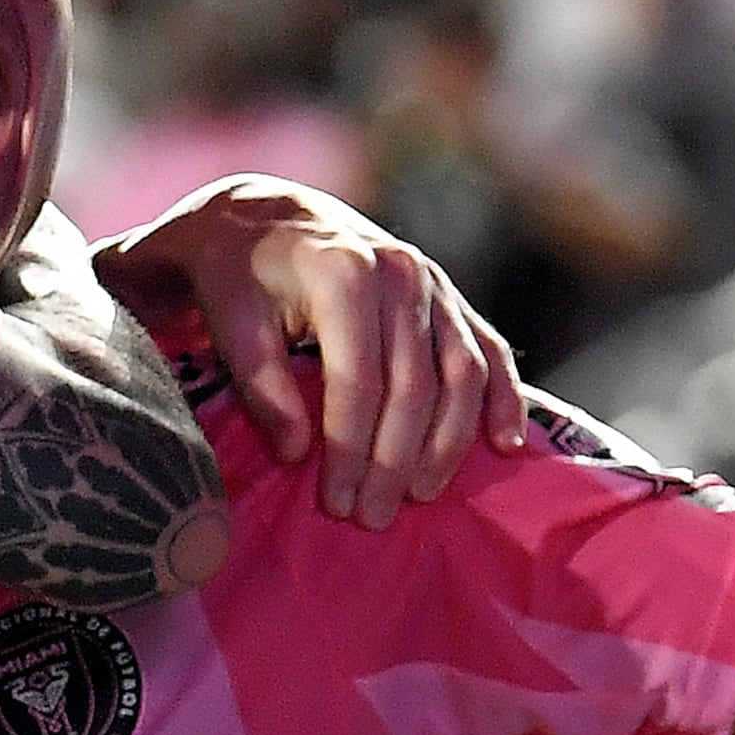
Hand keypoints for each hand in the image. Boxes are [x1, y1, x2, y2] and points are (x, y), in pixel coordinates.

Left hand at [94, 177, 525, 528]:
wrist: (271, 218)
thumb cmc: (241, 277)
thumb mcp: (230, 321)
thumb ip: (260, 384)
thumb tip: (298, 453)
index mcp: (344, 271)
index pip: (359, 378)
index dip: (350, 447)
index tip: (336, 502)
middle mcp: (400, 272)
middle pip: (414, 384)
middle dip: (395, 459)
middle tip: (373, 516)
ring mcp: (434, 283)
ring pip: (461, 373)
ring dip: (448, 442)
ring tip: (421, 495)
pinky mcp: (452, 298)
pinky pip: (490, 351)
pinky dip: (503, 398)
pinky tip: (504, 444)